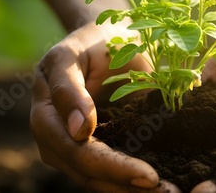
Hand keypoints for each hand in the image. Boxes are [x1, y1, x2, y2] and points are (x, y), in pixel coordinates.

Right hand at [31, 22, 179, 191]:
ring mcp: (75, 150)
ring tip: (170, 192)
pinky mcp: (98, 150)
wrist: (104, 39)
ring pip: (102, 182)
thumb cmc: (88, 42)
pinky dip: (134, 182)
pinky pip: (113, 173)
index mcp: (46, 119)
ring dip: (133, 191)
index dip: (113, 167)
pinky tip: (162, 185)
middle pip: (90, 175)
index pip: (79, 153)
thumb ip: (67, 89)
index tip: (150, 176)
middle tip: (169, 192)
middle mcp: (57, 142)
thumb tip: (79, 132)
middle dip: (128, 187)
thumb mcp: (70, 55)